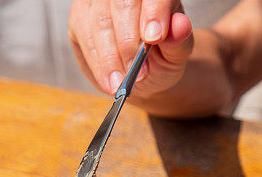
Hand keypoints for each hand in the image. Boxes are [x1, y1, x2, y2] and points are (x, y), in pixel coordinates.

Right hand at [68, 0, 193, 96]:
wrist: (145, 69)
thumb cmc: (163, 54)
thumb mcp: (177, 52)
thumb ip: (179, 40)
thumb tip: (181, 26)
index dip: (153, 12)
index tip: (153, 38)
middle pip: (122, 3)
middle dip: (128, 41)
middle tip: (139, 72)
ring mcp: (99, 0)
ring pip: (99, 21)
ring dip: (111, 58)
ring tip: (122, 83)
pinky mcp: (80, 15)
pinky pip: (84, 36)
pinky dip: (98, 63)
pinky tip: (110, 81)